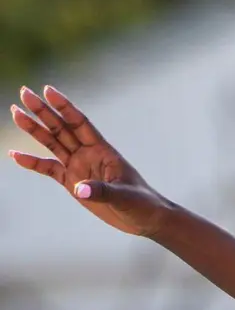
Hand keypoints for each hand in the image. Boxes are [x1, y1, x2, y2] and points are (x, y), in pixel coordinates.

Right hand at [10, 86, 172, 236]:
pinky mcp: (72, 182)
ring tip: (15, 112)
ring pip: (52, 143)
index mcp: (103, 150)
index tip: (47, 90)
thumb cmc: (141, 203)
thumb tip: (80, 189)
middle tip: (24, 93)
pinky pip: (49, 169)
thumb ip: (102, 191)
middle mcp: (88, 154)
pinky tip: (14, 155)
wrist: (144, 219)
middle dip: (43, 111)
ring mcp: (79, 167)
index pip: (80, 123)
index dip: (65, 107)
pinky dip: (32, 162)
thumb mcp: (124, 196)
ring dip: (34, 129)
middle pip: (62, 128)